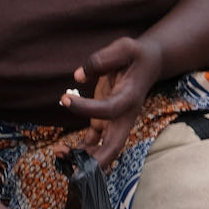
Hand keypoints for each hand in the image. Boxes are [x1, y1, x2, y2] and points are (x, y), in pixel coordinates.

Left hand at [61, 36, 160, 166]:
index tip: (64, 99)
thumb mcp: (124, 47)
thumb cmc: (136, 55)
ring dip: (84, 158)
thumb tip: (78, 76)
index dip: (86, 108)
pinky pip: (95, 142)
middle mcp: (124, 115)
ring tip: (59, 153)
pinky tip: (62, 152)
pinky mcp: (106, 121)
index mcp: (129, 98)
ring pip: (104, 150)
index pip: (109, 110)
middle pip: (114, 146)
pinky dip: (81, 151)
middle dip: (95, 160)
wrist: (149, 63)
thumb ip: (102, 59)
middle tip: (70, 161)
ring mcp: (115, 121)